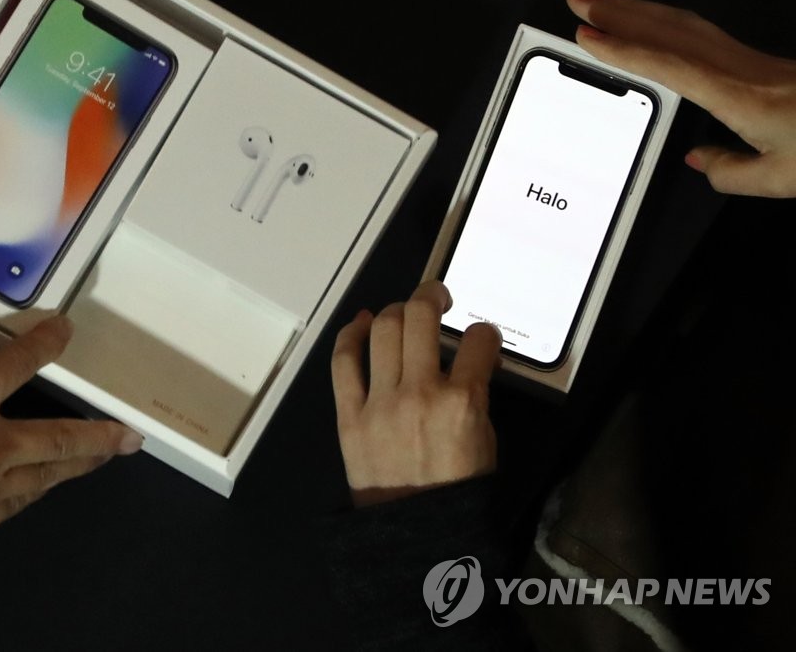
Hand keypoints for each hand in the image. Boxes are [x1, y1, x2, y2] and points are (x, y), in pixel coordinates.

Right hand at [0, 317, 142, 587]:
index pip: (14, 365)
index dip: (43, 343)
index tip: (66, 329)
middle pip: (60, 437)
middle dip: (99, 433)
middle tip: (131, 434)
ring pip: (50, 474)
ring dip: (81, 464)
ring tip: (109, 457)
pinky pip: (21, 500)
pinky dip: (39, 488)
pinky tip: (49, 486)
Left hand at [331, 281, 502, 506]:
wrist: (415, 534)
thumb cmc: (458, 490)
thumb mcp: (486, 442)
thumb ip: (475, 397)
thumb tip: (463, 365)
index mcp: (464, 402)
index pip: (479, 341)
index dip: (484, 332)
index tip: (480, 337)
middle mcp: (421, 393)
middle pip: (420, 318)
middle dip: (432, 296)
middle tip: (438, 298)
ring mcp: (380, 402)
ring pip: (383, 329)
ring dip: (395, 310)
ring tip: (404, 312)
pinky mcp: (349, 415)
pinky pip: (344, 361)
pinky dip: (350, 334)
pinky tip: (362, 322)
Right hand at [567, 0, 795, 197]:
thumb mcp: (780, 177)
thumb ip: (728, 170)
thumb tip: (695, 158)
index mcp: (738, 95)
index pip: (669, 65)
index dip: (624, 48)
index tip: (586, 33)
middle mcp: (739, 68)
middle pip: (671, 29)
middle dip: (620, 11)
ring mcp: (747, 58)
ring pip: (684, 24)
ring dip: (638, 8)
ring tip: (600, 0)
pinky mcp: (755, 59)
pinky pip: (699, 32)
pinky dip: (666, 21)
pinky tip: (649, 22)